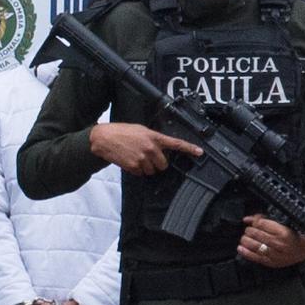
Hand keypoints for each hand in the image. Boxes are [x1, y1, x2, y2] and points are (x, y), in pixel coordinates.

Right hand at [88, 122, 202, 178]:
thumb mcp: (141, 130)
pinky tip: (131, 160)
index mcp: (154, 137)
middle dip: (158, 163)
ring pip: (153, 171)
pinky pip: (141, 174)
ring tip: (136, 156)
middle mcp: (150, 148)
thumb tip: (161, 147)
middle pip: (164, 164)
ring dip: (147, 167)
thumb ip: (153, 138)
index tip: (199, 152)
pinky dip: (138, 170)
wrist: (104, 138)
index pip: (175, 143)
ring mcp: (142, 159)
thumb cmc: (122, 132)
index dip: (189, 148)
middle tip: (148, 156)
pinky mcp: (133, 166)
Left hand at [238, 215, 304, 269]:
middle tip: (249, 230)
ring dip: (246, 240)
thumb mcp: (282, 224)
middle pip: (256, 234)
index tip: (254, 222)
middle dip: (249, 231)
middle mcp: (279, 243)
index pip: (262, 224)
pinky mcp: (272, 263)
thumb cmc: (294, 234)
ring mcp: (275, 254)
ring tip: (244, 238)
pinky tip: (240, 248)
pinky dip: (246, 252)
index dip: (255, 221)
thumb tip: (247, 219)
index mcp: (283, 232)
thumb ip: (264, 219)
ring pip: (254, 245)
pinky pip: (255, 257)